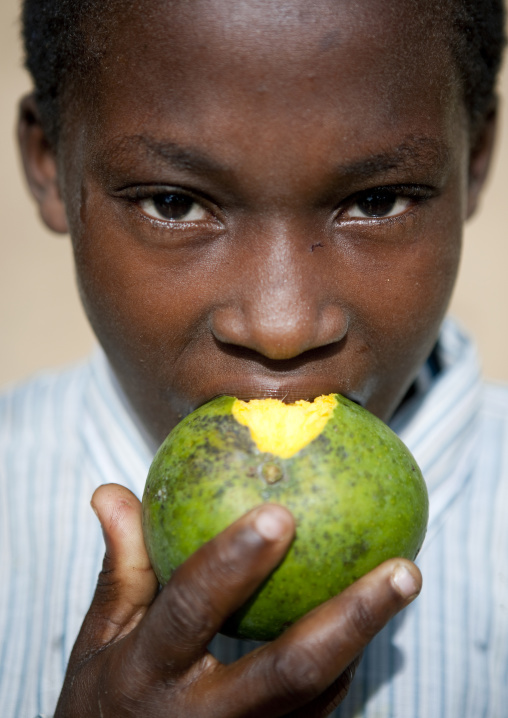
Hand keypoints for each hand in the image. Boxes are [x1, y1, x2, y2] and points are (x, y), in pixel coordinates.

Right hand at [55, 483, 421, 716]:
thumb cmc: (106, 702)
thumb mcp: (100, 638)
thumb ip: (121, 567)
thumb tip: (111, 492)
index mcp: (150, 674)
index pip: (192, 608)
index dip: (232, 562)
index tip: (280, 513)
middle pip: (289, 669)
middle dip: (351, 616)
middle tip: (403, 568)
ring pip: (319, 694)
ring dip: (365, 637)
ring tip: (401, 579)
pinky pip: (318, 711)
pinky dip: (345, 662)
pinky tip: (366, 617)